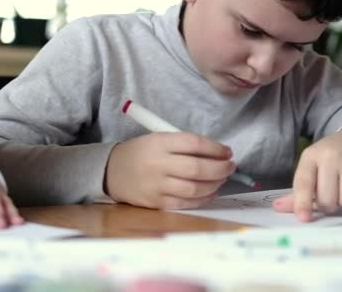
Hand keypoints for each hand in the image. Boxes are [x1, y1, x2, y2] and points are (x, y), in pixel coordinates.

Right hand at [105, 132, 234, 208]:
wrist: (111, 172)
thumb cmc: (141, 153)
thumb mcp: (158, 139)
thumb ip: (184, 145)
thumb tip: (217, 154)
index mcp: (159, 142)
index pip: (194, 143)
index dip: (215, 148)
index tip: (227, 151)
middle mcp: (158, 163)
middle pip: (197, 168)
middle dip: (220, 168)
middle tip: (230, 166)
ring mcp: (156, 185)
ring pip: (194, 188)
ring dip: (214, 184)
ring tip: (222, 179)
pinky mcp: (156, 202)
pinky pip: (185, 203)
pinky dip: (202, 199)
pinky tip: (211, 193)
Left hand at [273, 124, 341, 221]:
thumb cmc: (332, 157)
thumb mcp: (312, 166)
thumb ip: (299, 190)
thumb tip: (278, 207)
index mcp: (310, 156)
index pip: (303, 183)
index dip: (302, 202)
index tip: (303, 218)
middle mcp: (330, 155)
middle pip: (327, 199)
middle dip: (329, 204)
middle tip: (332, 195)